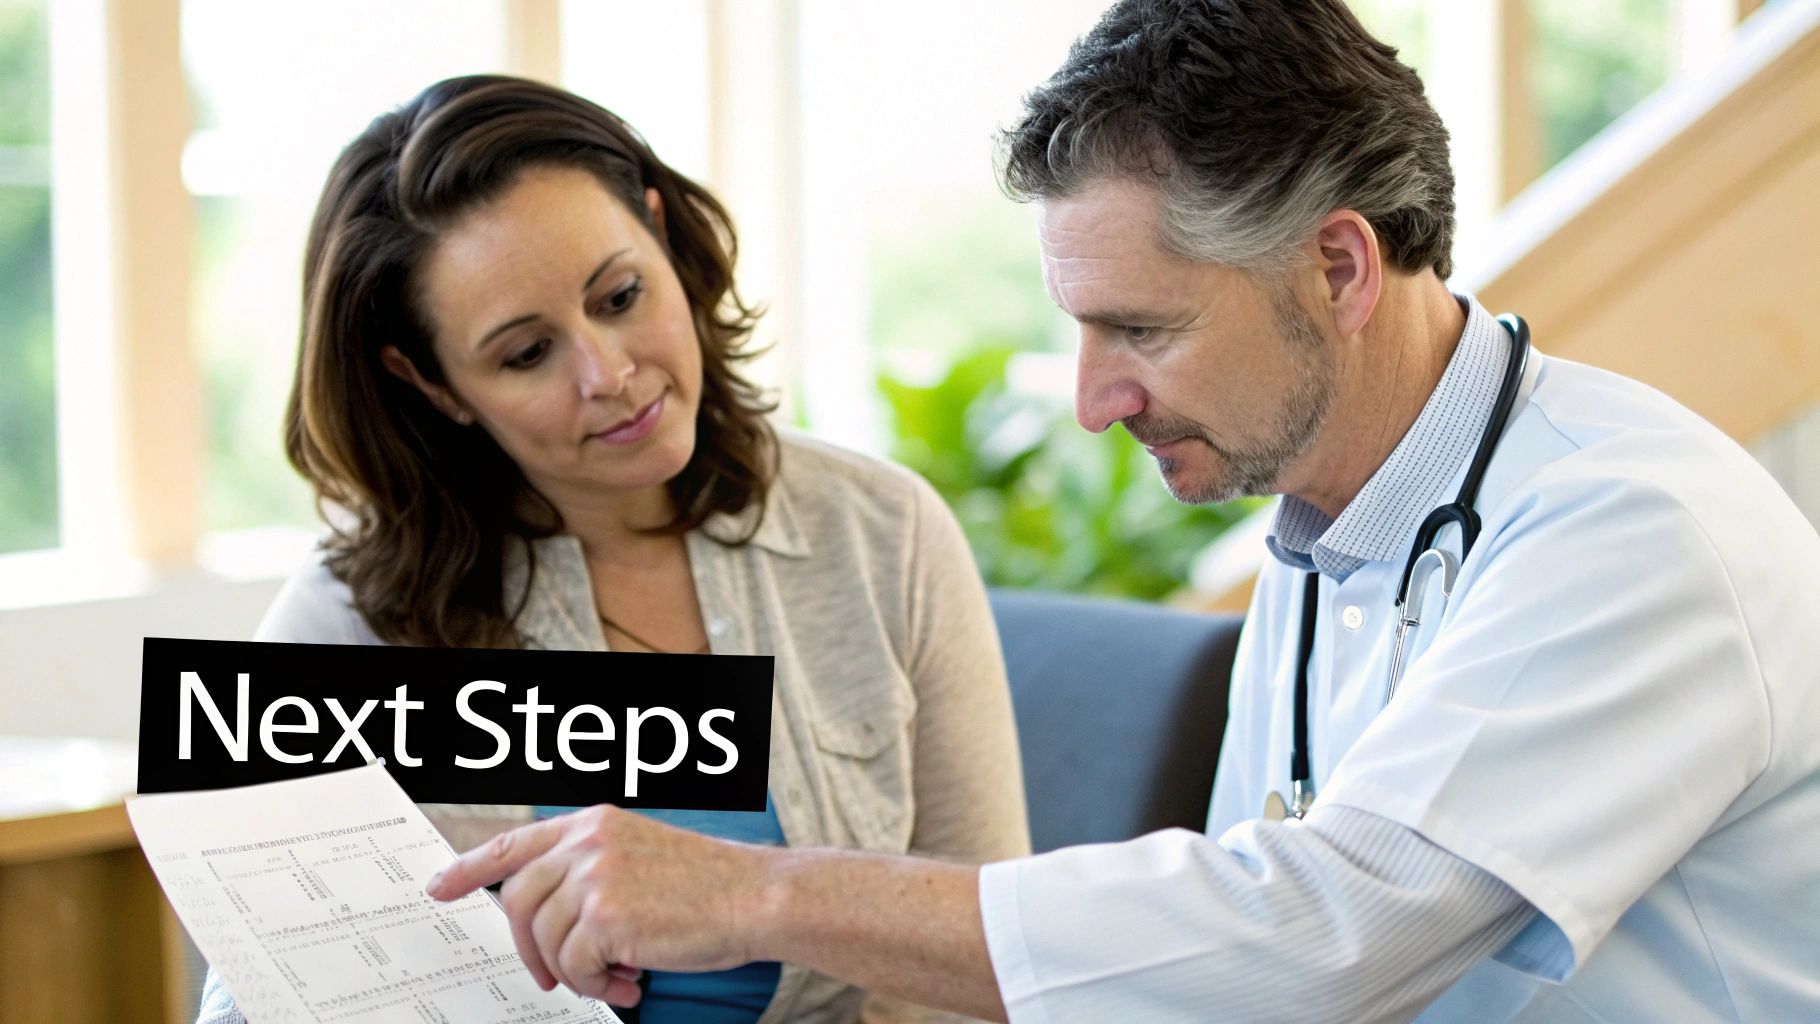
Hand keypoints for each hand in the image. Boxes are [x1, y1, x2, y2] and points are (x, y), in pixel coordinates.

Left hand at [424, 805, 770, 1004]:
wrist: (755, 897)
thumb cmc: (709, 886)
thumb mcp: (640, 857)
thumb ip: (590, 871)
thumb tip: (546, 917)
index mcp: (594, 823)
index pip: (514, 843)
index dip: (469, 868)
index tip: (440, 887)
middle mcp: (589, 841)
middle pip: (519, 902)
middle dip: (529, 949)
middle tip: (552, 977)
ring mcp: (595, 874)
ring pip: (546, 939)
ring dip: (575, 972)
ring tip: (614, 978)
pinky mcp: (607, 913)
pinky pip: (575, 965)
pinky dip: (597, 984)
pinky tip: (630, 980)